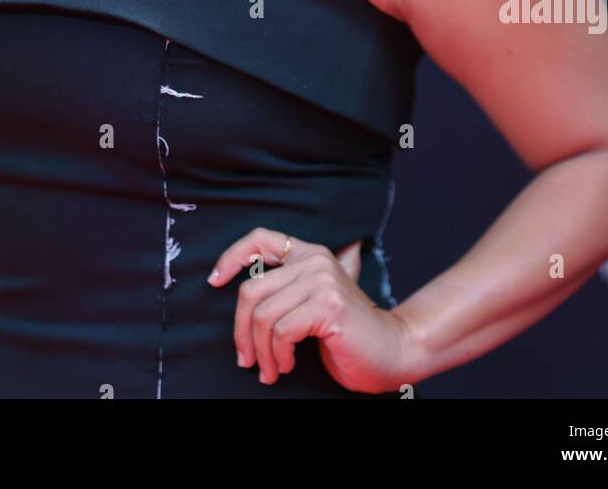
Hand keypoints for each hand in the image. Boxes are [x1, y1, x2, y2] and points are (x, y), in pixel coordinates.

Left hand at [207, 227, 412, 393]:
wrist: (393, 351)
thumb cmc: (349, 333)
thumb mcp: (316, 301)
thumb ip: (292, 286)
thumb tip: (243, 281)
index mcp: (309, 253)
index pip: (260, 238)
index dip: (232, 256)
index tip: (214, 281)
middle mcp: (314, 259)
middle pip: (251, 290)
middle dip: (241, 330)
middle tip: (246, 359)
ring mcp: (322, 279)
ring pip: (263, 316)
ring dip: (261, 352)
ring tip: (271, 370)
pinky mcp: (328, 305)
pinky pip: (281, 331)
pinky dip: (279, 356)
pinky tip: (288, 366)